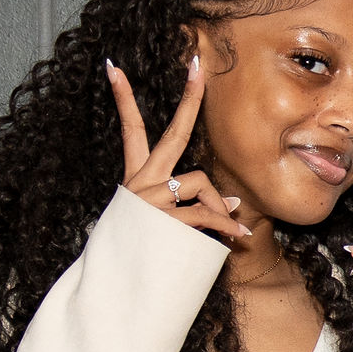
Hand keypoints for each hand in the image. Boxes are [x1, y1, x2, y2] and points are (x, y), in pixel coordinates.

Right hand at [106, 56, 247, 246]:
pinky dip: (226, 226)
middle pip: (172, 132)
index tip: (113, 65)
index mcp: (136, 177)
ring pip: (200, 182)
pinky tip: (239, 236)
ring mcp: (151, 199)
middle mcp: (141, 182)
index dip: (122, 97)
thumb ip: (195, 207)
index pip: (130, 129)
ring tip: (228, 229)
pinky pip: (205, 216)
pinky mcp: (163, 221)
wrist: (116, 286)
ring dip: (218, 206)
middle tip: (196, 66)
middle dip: (188, 98)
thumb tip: (234, 202)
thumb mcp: (160, 223)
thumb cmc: (141, 252)